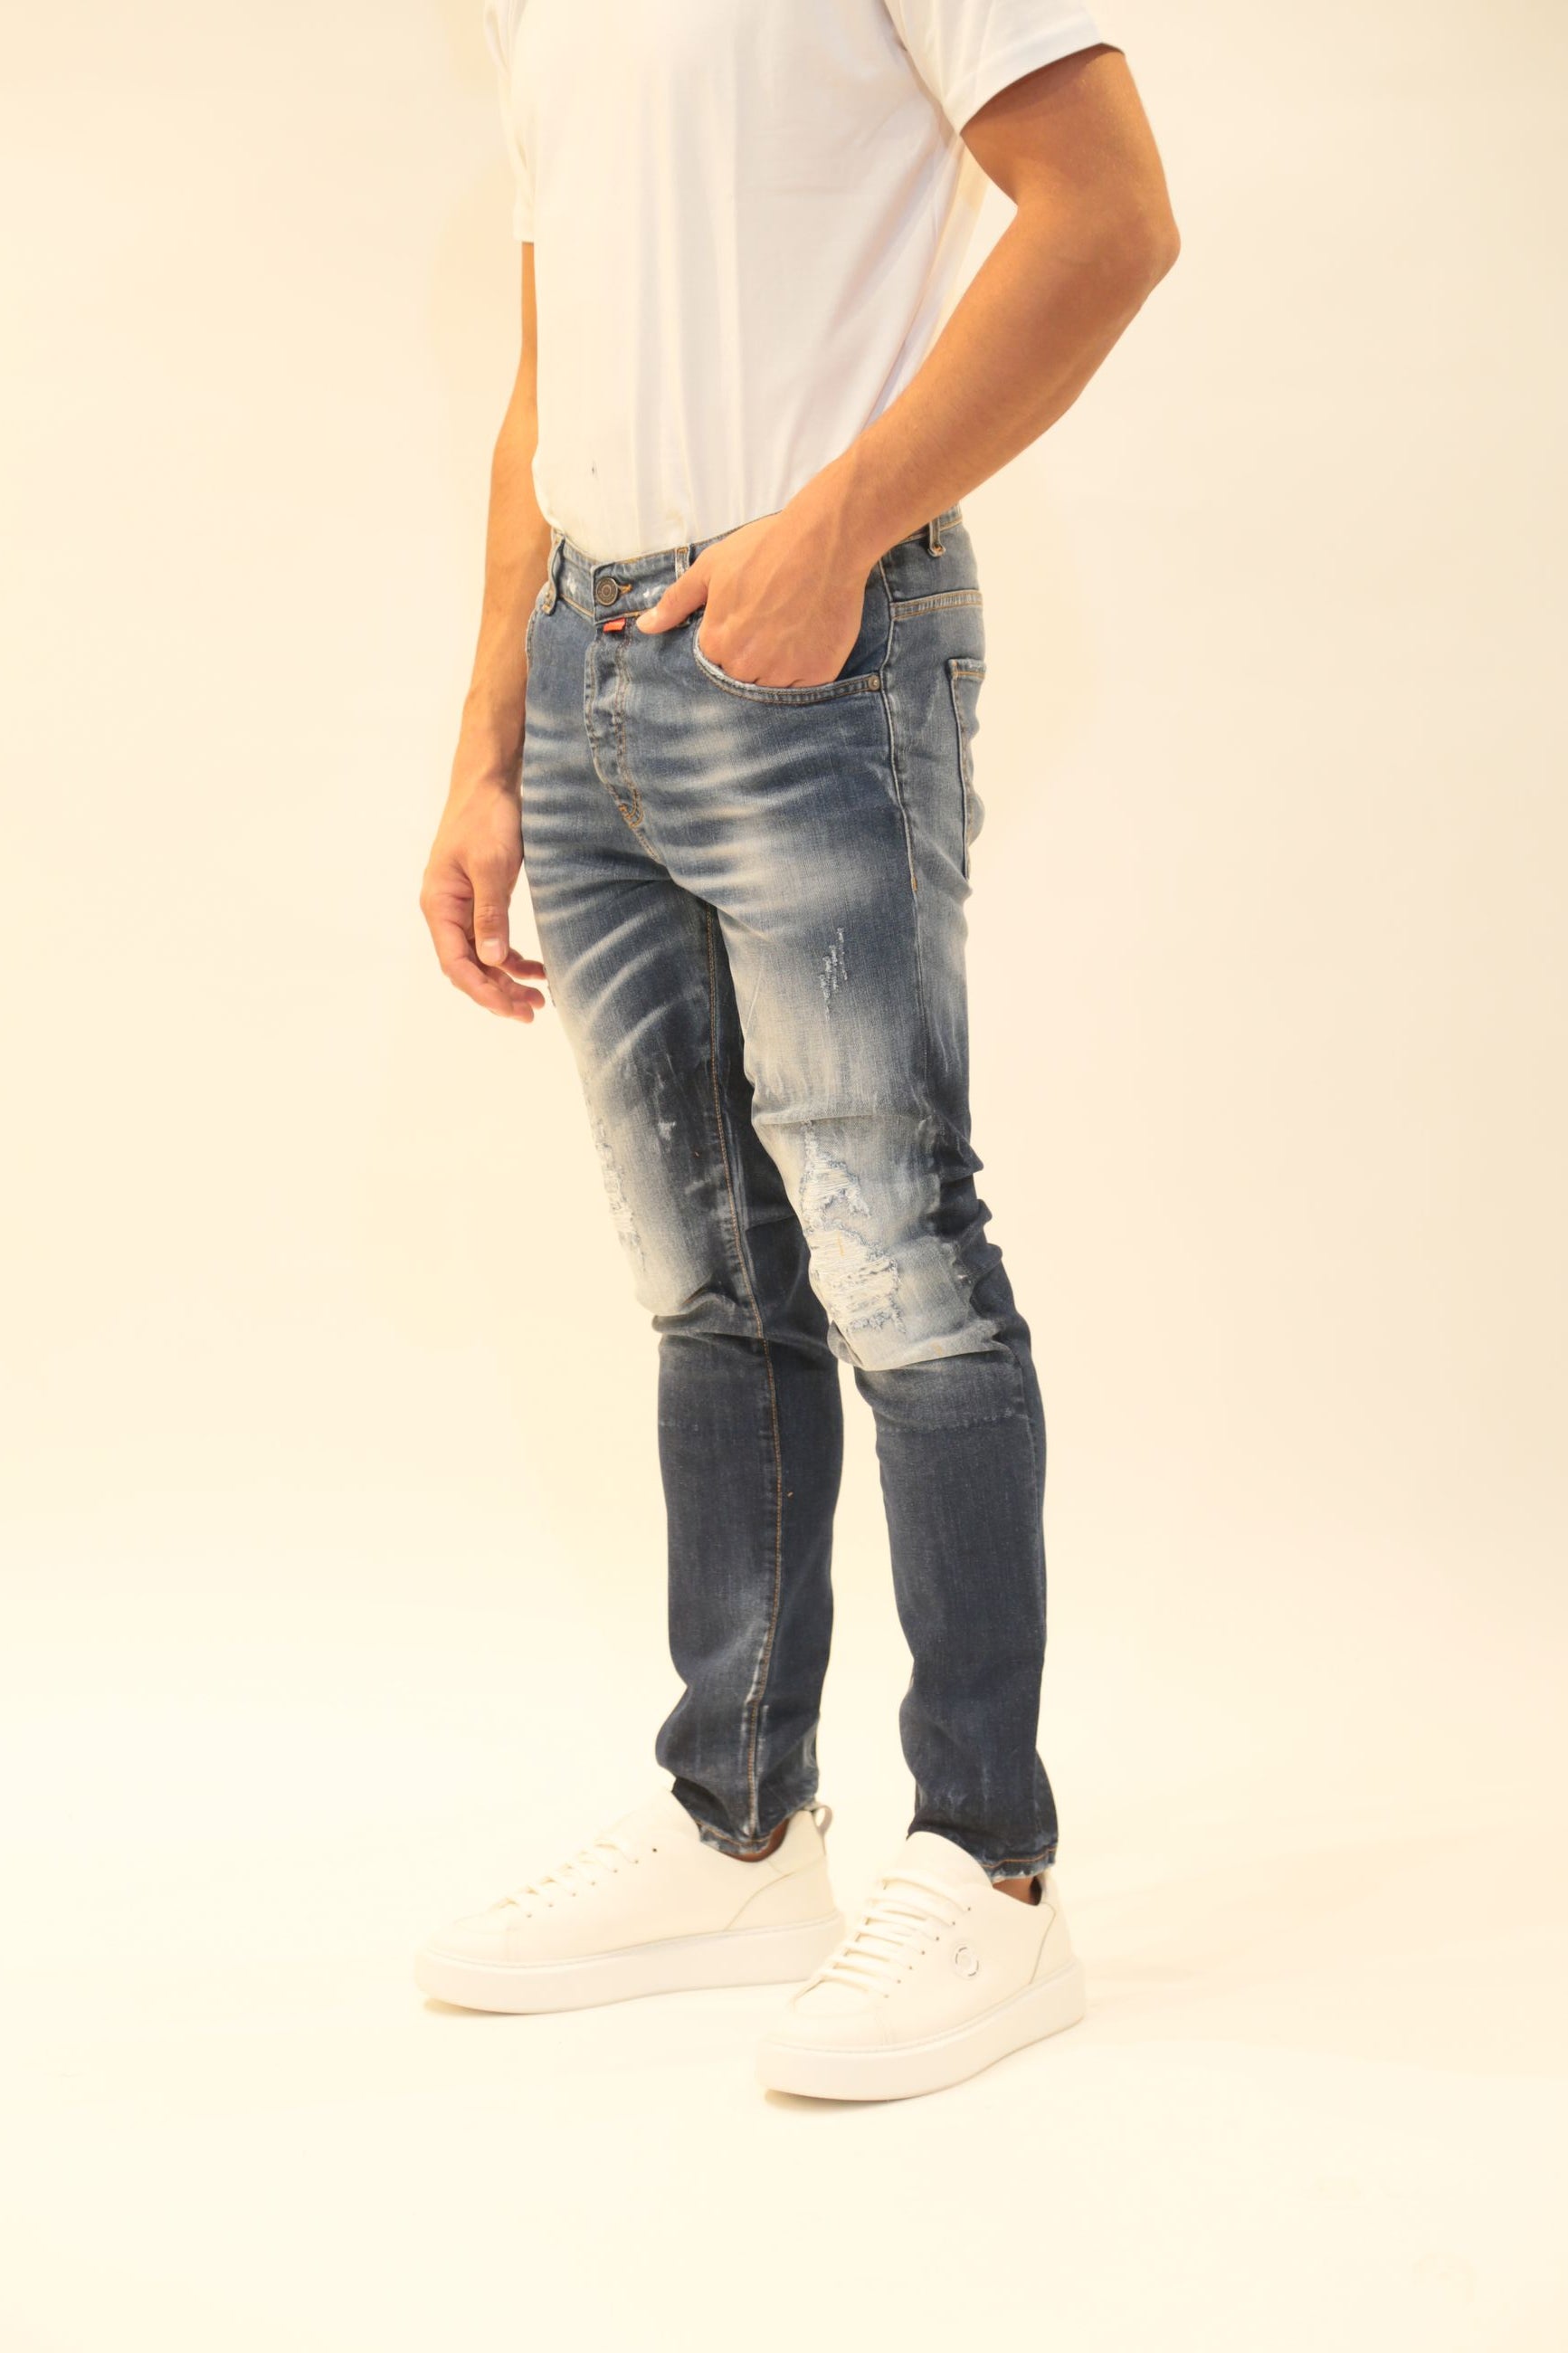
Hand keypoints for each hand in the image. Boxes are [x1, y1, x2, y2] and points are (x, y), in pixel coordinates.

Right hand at [419, 773, 545, 1022]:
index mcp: (439, 905)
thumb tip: (494, 961)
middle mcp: (447, 911)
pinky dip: (513, 959)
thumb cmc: (487, 816)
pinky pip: (494, 940)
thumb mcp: (491, 865)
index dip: (483, 991)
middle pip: (468, 967)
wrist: (490, 781)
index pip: (456, 964)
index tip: (512, 1009)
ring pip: (482, 958)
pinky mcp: (482, 899)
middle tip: (532, 1012)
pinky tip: (536, 970)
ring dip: (507, 981)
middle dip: (498, 993)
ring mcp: (464, 907)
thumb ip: (491, 913)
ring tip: (538, 1000)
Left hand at [636, 502, 869, 687]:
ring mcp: (784, 673)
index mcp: (717, 643)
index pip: (716, 657)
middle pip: (745, 673)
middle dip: (755, 651)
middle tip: (774, 614)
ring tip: (794, 622)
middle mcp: (747, 665)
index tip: (749, 611)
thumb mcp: (711, 567)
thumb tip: (645, 627)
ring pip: (774, 682)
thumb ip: (676, 602)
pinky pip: (806, 685)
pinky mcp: (818, 674)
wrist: (824, 539)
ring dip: (781, 662)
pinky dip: (808, 665)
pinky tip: (811, 633)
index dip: (732, 633)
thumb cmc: (766, 548)